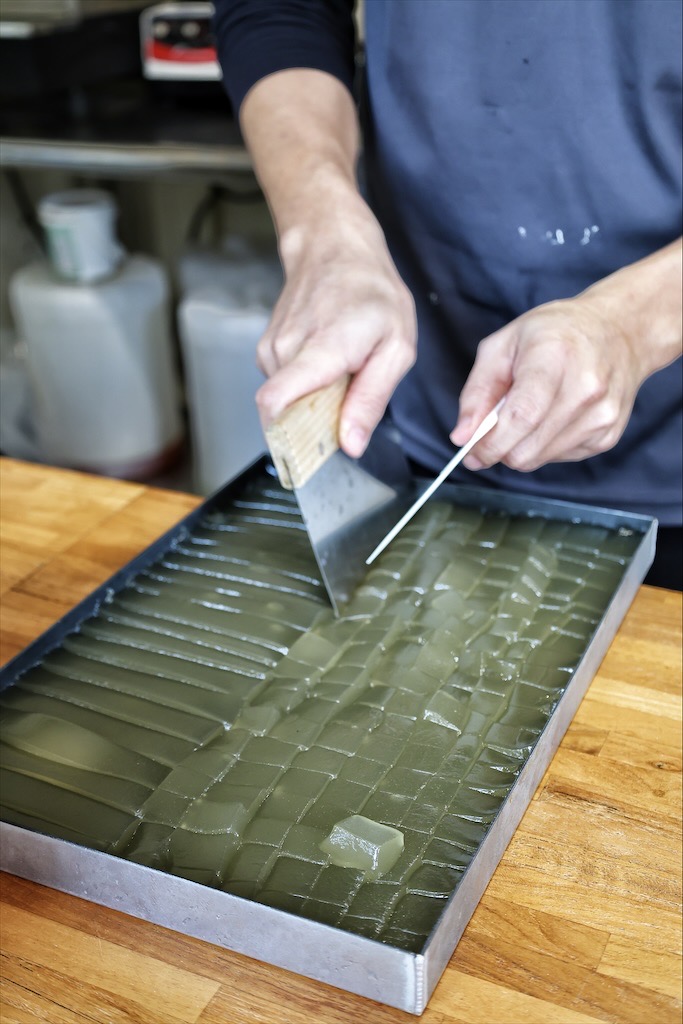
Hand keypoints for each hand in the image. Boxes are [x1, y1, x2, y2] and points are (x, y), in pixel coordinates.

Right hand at [256, 197, 416, 457]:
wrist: (335, 248)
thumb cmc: (371, 292)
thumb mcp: (396, 348)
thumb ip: (372, 400)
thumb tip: (351, 445)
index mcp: (322, 350)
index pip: (276, 402)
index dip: (287, 438)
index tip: (309, 454)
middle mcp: (286, 351)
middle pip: (288, 415)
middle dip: (317, 423)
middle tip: (349, 399)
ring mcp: (272, 350)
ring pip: (288, 403)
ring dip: (315, 401)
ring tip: (342, 371)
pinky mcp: (268, 351)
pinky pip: (286, 387)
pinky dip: (307, 386)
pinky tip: (327, 362)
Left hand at [451, 240, 682, 470]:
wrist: (619, 331)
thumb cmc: (556, 334)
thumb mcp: (503, 345)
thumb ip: (477, 392)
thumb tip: (462, 437)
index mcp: (555, 357)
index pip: (521, 417)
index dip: (490, 444)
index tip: (472, 452)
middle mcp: (586, 388)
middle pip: (527, 448)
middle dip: (500, 449)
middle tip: (493, 431)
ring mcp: (602, 414)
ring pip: (540, 459)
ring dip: (523, 446)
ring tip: (529, 413)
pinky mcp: (609, 433)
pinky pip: (559, 457)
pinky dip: (545, 445)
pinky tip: (553, 416)